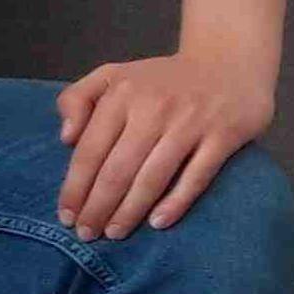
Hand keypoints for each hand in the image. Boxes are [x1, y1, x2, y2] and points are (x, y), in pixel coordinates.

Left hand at [54, 47, 275, 238]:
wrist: (229, 60)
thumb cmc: (161, 79)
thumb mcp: (112, 75)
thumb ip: (77, 99)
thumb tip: (65, 138)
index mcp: (121, 95)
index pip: (89, 151)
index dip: (75, 188)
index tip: (66, 216)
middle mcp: (154, 109)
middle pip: (117, 169)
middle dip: (98, 207)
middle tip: (87, 234)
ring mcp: (191, 123)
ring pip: (153, 177)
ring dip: (129, 211)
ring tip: (114, 233)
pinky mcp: (224, 135)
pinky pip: (197, 175)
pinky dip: (176, 202)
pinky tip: (158, 223)